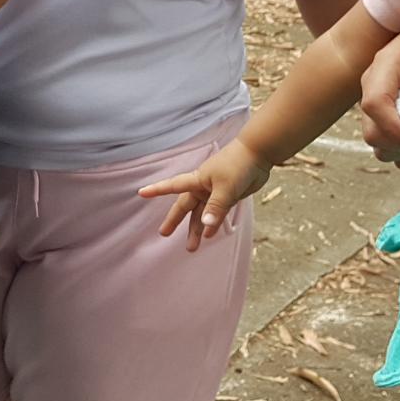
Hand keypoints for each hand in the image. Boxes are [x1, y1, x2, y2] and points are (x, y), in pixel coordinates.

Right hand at [136, 140, 269, 251]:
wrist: (259, 153)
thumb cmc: (238, 165)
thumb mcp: (226, 188)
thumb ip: (216, 207)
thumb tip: (205, 226)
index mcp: (197, 180)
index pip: (172, 186)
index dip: (157, 190)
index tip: (141, 193)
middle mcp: (203, 186)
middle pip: (185, 206)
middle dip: (175, 220)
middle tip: (164, 234)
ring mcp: (215, 191)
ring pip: (202, 213)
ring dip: (196, 229)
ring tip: (191, 247)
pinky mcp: (228, 196)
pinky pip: (216, 213)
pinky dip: (212, 224)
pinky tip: (209, 235)